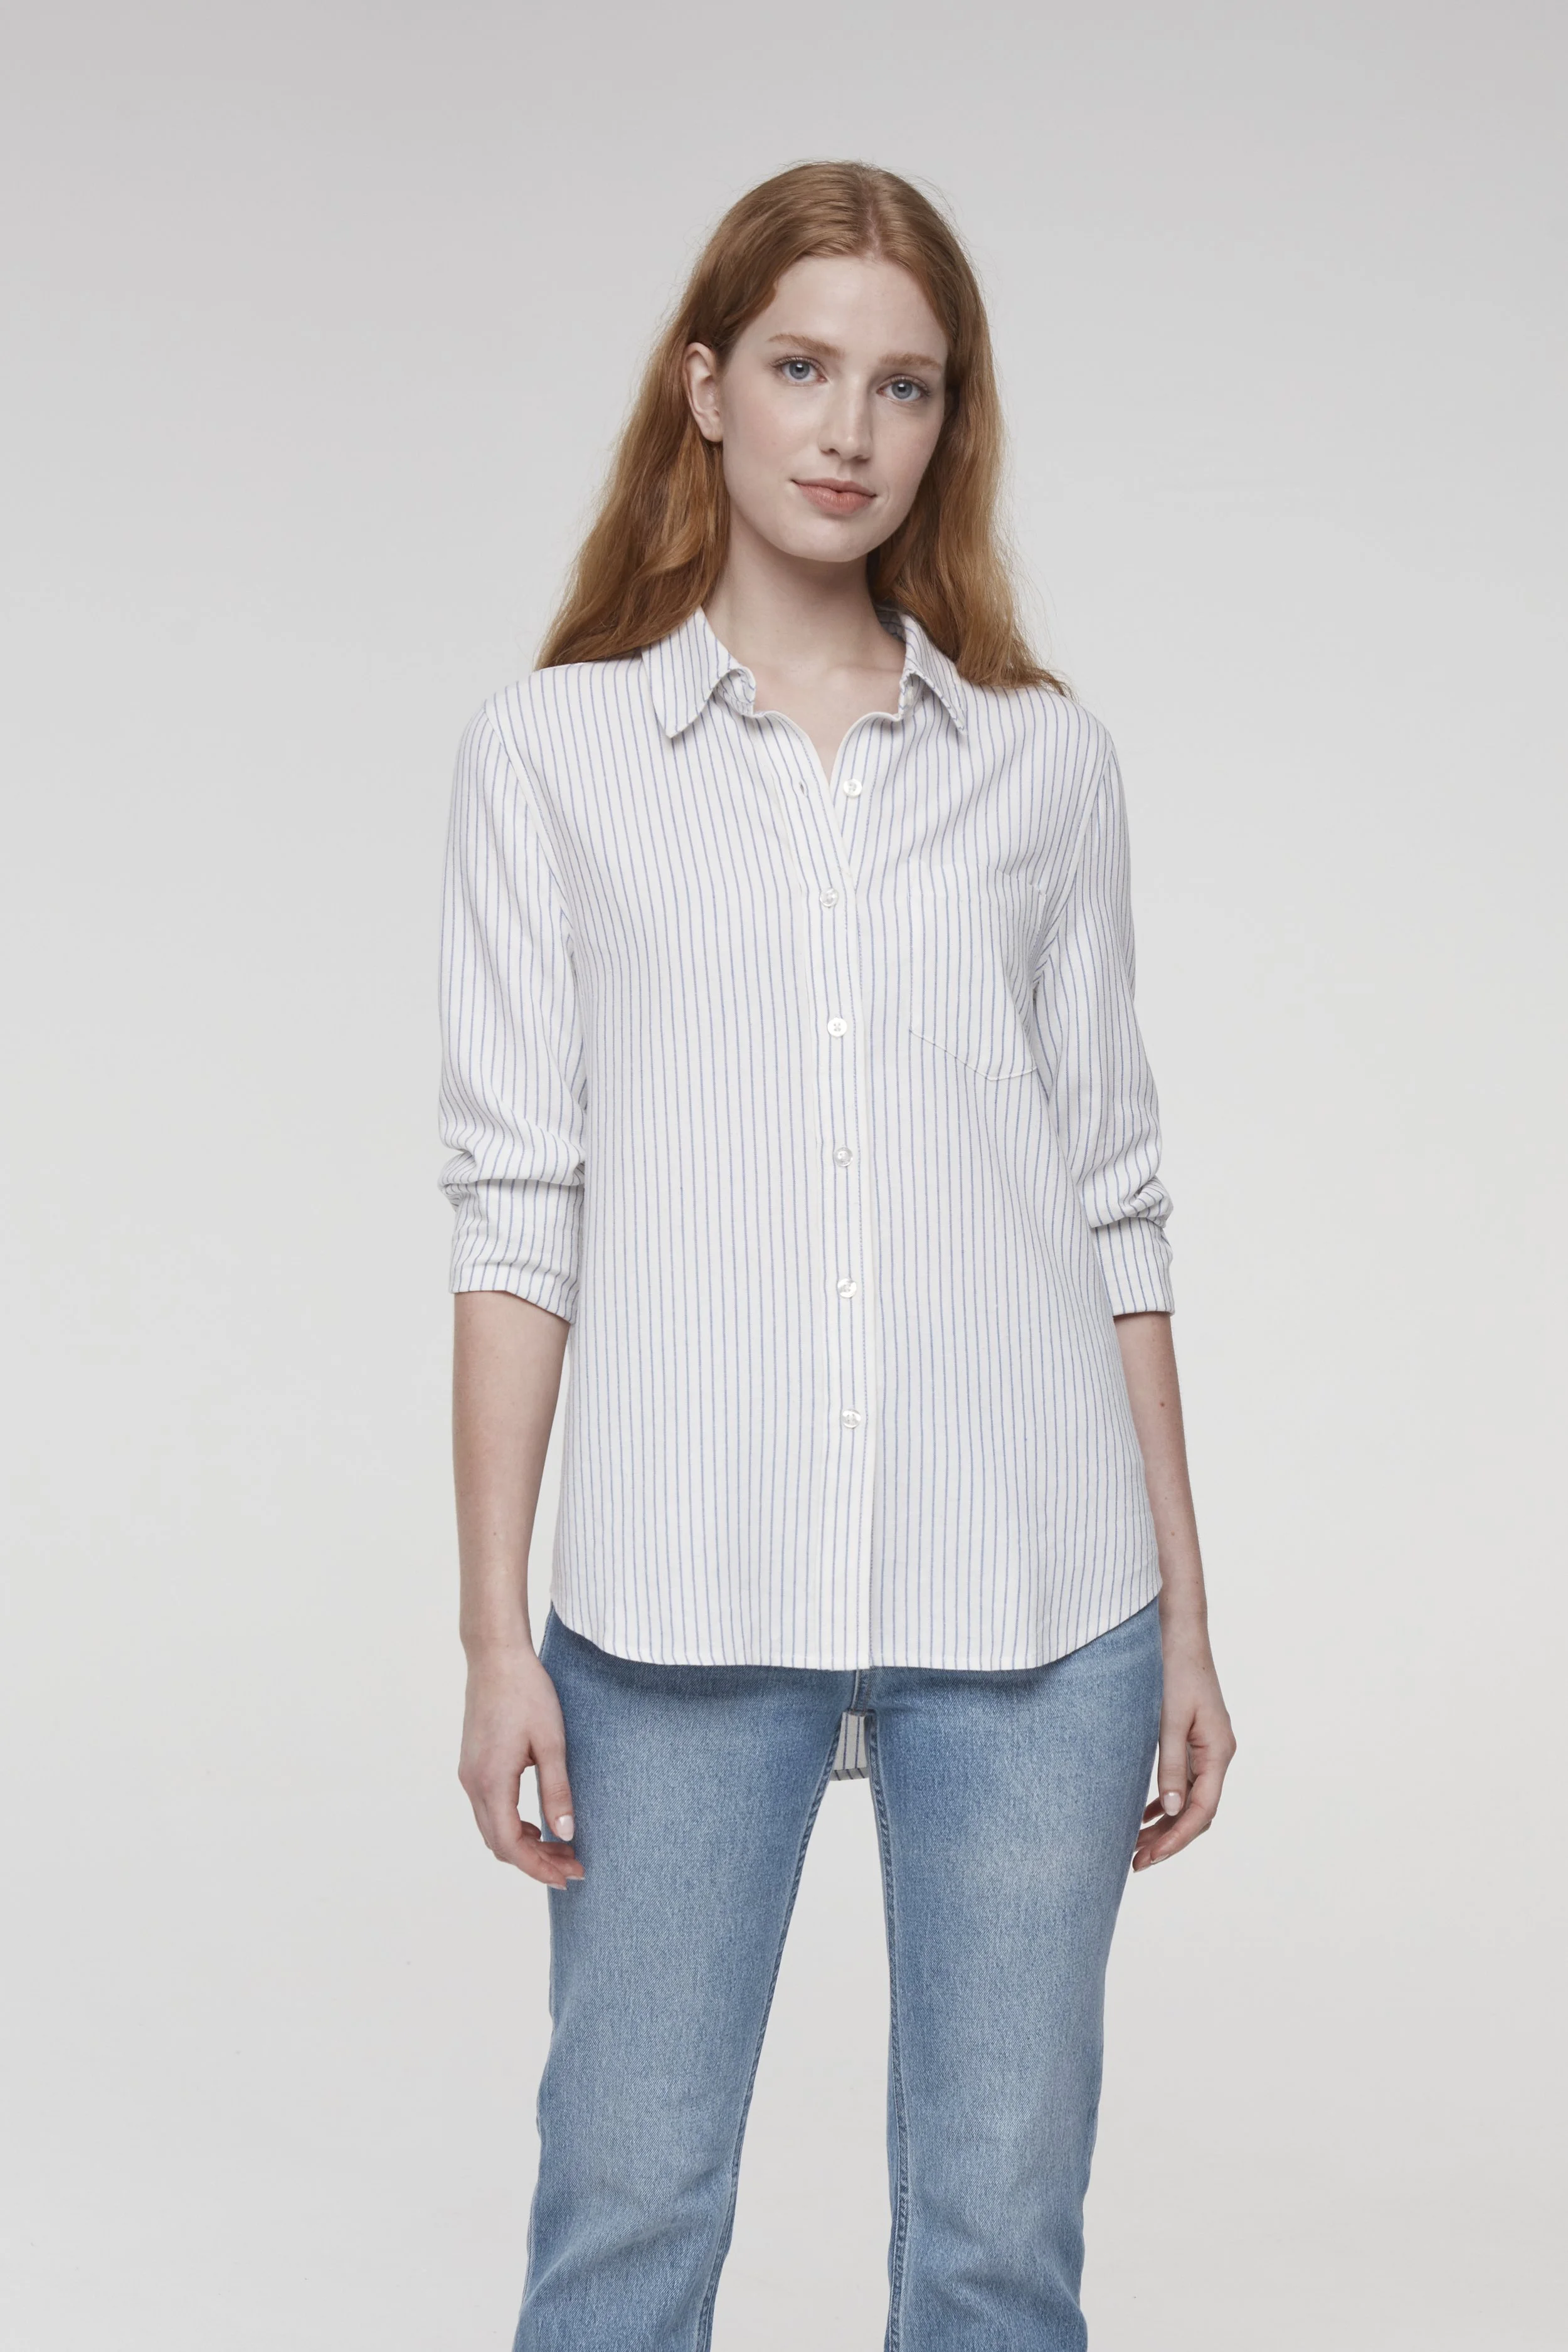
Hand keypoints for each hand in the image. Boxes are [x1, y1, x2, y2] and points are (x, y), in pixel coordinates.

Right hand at [458, 1647, 584, 1887]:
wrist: (496, 1657)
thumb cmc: (527, 1693)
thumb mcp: (551, 1742)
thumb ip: (558, 1791)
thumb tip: (566, 1834)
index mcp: (491, 1781)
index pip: (511, 1845)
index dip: (539, 1868)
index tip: (569, 1875)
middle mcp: (473, 1783)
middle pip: (499, 1844)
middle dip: (535, 1862)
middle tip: (572, 1867)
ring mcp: (469, 1774)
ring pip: (492, 1828)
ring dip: (524, 1845)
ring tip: (561, 1848)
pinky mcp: (473, 1764)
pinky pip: (489, 1809)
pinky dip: (513, 1825)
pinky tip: (539, 1823)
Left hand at [1133, 1626, 1235, 1870]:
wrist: (1177, 1630)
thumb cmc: (1173, 1668)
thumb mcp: (1167, 1718)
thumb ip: (1169, 1765)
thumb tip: (1168, 1811)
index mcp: (1218, 1750)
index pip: (1202, 1810)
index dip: (1176, 1838)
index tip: (1148, 1858)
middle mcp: (1217, 1752)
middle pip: (1197, 1811)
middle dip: (1168, 1839)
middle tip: (1134, 1861)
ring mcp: (1206, 1746)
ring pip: (1189, 1798)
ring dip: (1164, 1823)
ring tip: (1134, 1846)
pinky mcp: (1192, 1738)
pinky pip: (1182, 1781)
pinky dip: (1164, 1801)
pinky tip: (1143, 1814)